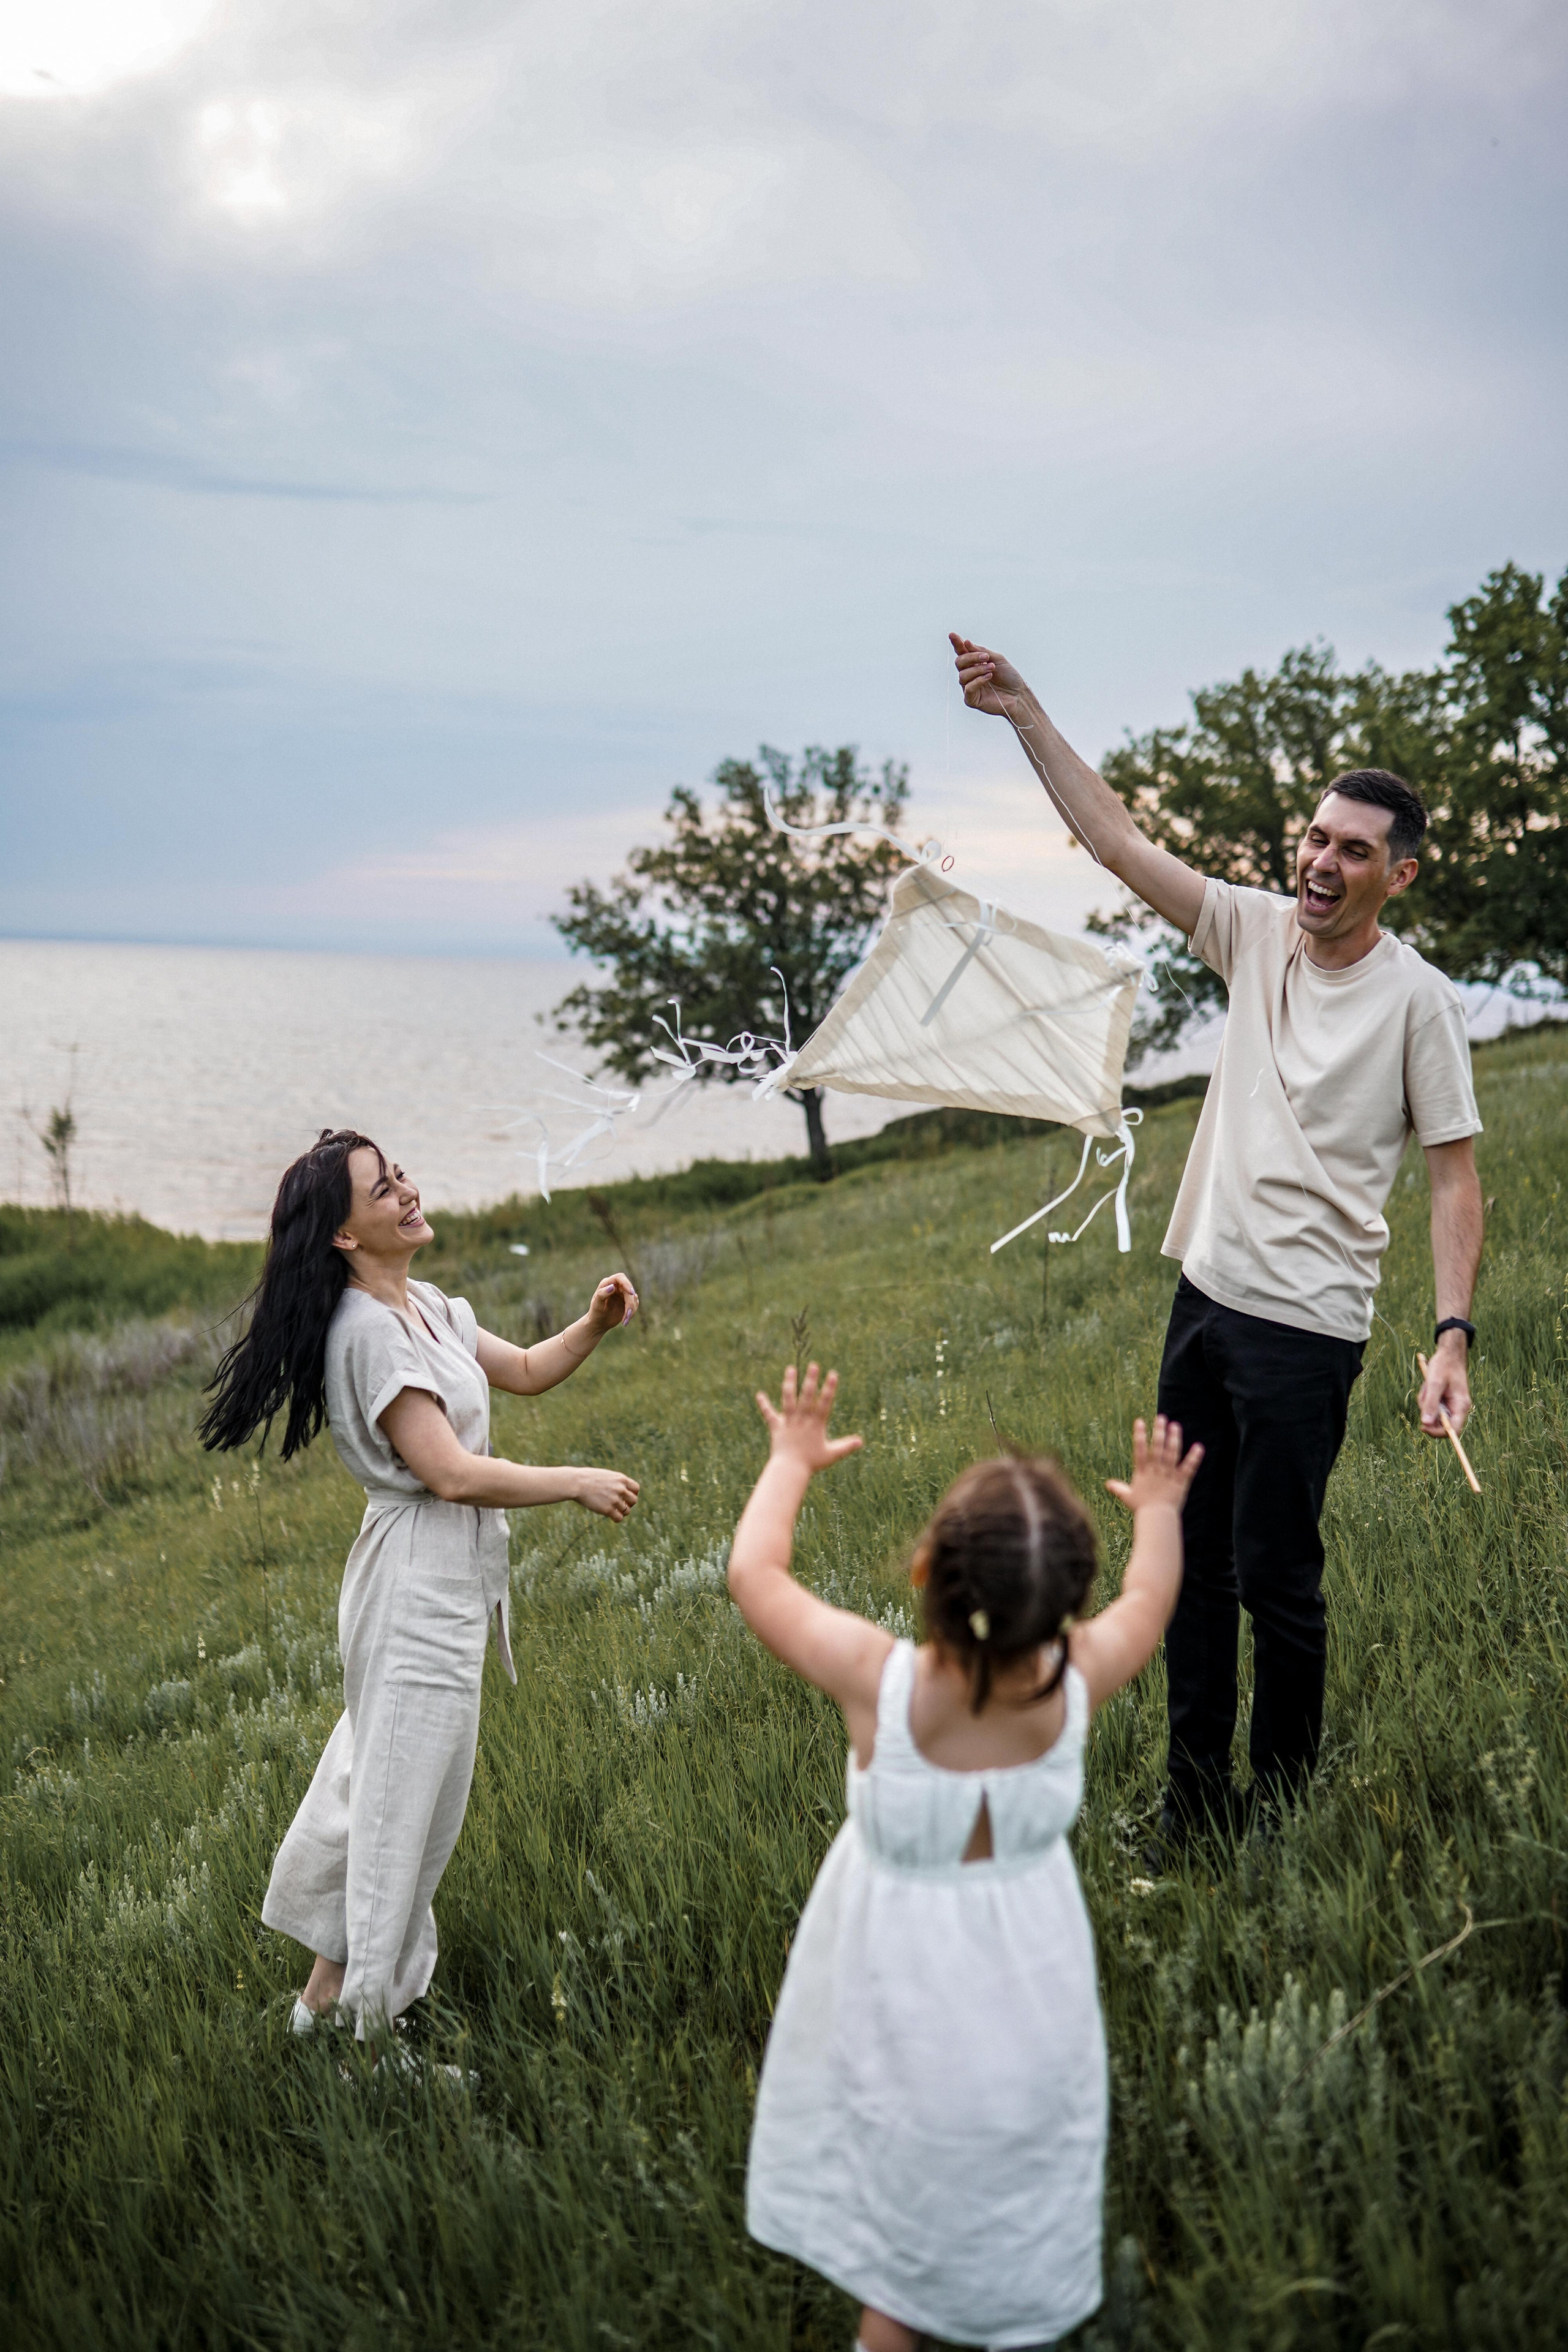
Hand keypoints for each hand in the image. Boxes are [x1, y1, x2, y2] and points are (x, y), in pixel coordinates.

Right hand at [572, 1467, 639, 1521]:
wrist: (576, 1483)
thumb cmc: (587, 1478)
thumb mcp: (605, 1475)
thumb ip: (615, 1482)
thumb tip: (621, 1490)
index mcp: (621, 1479)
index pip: (636, 1488)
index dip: (632, 1494)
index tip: (626, 1497)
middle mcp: (620, 1489)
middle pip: (634, 1500)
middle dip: (629, 1504)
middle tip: (621, 1505)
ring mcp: (615, 1499)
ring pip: (627, 1511)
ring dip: (622, 1512)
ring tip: (614, 1511)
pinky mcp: (607, 1509)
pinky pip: (619, 1518)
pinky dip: (616, 1518)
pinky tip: (611, 1517)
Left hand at [584, 1272, 638, 1335]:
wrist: (599, 1323)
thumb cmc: (595, 1313)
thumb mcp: (597, 1304)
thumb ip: (602, 1294)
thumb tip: (612, 1287)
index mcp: (607, 1284)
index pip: (620, 1278)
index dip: (626, 1283)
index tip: (631, 1292)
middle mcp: (616, 1287)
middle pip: (629, 1289)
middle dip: (630, 1303)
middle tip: (627, 1315)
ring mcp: (623, 1294)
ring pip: (634, 1297)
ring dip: (631, 1310)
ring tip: (624, 1321)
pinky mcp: (628, 1301)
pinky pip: (635, 1304)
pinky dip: (632, 1313)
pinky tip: (625, 1321)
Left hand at [754, 1363, 863, 1477]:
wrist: (790, 1470)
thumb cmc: (812, 1463)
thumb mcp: (832, 1455)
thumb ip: (846, 1446)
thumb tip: (861, 1441)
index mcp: (816, 1424)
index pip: (824, 1403)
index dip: (829, 1388)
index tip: (832, 1373)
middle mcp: (802, 1420)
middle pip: (806, 1397)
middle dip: (810, 1380)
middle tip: (813, 1365)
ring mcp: (788, 1422)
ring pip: (788, 1400)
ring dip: (789, 1384)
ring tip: (790, 1369)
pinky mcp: (776, 1427)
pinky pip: (769, 1414)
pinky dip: (764, 1405)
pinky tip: (759, 1395)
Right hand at [950, 632, 1030, 718]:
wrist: (1018, 694)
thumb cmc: (1009, 676)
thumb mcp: (997, 659)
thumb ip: (981, 651)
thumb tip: (966, 642)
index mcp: (975, 664)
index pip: (962, 652)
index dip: (957, 643)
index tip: (952, 634)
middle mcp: (970, 675)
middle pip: (959, 662)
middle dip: (971, 657)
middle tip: (985, 657)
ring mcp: (970, 687)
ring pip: (962, 675)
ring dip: (977, 669)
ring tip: (991, 668)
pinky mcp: (972, 700)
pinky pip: (968, 688)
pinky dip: (978, 680)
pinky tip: (989, 677)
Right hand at [1105, 1414, 1202, 1513]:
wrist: (1157, 1519)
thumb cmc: (1141, 1508)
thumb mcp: (1127, 1497)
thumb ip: (1118, 1488)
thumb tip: (1107, 1484)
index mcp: (1142, 1472)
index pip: (1139, 1450)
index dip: (1139, 1435)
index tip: (1139, 1421)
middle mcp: (1155, 1470)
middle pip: (1157, 1448)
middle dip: (1158, 1432)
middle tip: (1161, 1418)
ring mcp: (1168, 1475)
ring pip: (1171, 1454)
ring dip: (1174, 1439)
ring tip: (1175, 1426)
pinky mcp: (1180, 1482)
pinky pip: (1188, 1468)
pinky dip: (1194, 1458)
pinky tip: (1199, 1447)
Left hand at [1420, 1335, 1471, 1435]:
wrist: (1449, 1354)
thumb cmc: (1444, 1365)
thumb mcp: (1435, 1383)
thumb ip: (1431, 1403)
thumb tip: (1426, 1424)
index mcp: (1461, 1405)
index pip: (1453, 1430)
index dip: (1438, 1432)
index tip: (1423, 1426)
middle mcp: (1458, 1408)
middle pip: (1440, 1423)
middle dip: (1428, 1412)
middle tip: (1425, 1395)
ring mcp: (1451, 1405)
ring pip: (1433, 1415)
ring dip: (1426, 1403)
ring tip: (1427, 1386)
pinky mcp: (1444, 1401)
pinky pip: (1432, 1407)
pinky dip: (1426, 1399)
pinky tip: (1428, 1387)